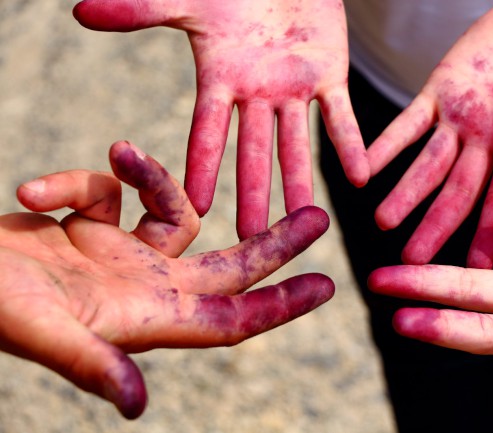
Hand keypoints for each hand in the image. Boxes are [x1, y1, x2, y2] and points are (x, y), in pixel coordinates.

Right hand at [1, 141, 332, 418]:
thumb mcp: (42, 333)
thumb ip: (91, 363)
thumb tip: (136, 406)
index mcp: (149, 317)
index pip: (233, 318)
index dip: (281, 306)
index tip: (327, 286)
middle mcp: (146, 285)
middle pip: (231, 267)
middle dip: (275, 242)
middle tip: (320, 215)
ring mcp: (121, 254)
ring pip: (177, 211)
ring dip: (156, 177)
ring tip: (118, 154)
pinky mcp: (93, 226)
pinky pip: (110, 189)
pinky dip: (83, 179)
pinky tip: (36, 191)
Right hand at [72, 0, 368, 237]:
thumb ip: (141, 9)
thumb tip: (79, 10)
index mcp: (221, 79)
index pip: (208, 131)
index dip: (202, 168)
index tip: (197, 210)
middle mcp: (257, 94)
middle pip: (253, 152)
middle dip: (252, 194)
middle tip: (250, 240)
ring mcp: (294, 89)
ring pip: (296, 144)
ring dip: (300, 183)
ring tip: (305, 224)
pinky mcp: (330, 77)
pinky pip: (341, 116)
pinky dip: (350, 144)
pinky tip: (361, 177)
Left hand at [367, 0, 492, 266]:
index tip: (476, 269)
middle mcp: (488, 140)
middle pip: (458, 191)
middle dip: (437, 226)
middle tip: (412, 263)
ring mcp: (459, 119)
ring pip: (427, 163)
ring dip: (405, 193)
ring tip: (381, 224)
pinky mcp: (438, 92)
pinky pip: (407, 123)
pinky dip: (385, 144)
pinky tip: (363, 168)